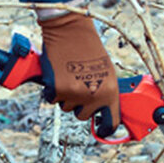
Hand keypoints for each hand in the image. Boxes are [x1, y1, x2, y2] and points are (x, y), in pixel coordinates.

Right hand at [36, 10, 119, 128]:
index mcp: (110, 91)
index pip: (111, 121)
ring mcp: (75, 94)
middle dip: (79, 104)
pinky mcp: (57, 89)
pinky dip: (52, 89)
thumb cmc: (89, 48)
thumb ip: (105, 91)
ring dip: (65, 95)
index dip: (106, 129)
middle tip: (78, 85)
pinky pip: (52, 99)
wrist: (70, 30)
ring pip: (66, 107)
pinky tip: (57, 74)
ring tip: (69, 74)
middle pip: (83, 116)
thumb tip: (104, 112)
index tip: (102, 132)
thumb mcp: (106, 71)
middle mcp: (94, 96)